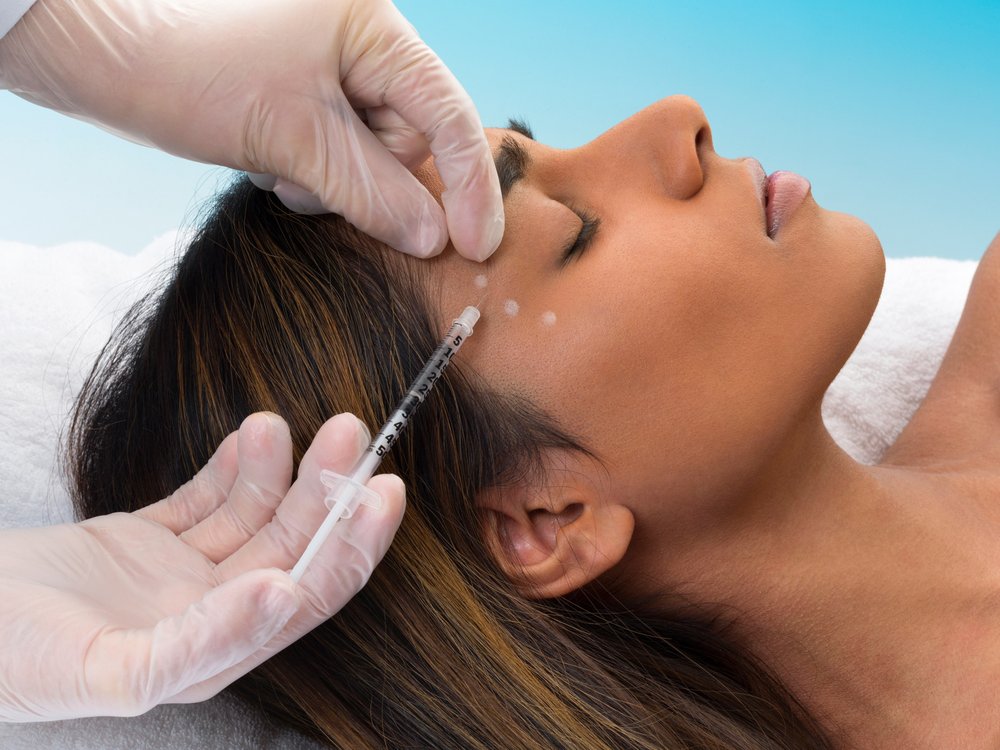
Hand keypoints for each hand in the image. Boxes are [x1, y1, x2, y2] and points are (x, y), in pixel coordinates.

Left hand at [0, 0, 502, 259]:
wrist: (104, 54)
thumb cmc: (192, 72)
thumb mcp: (293, 140)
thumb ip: (373, 192)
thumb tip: (434, 239)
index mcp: (373, 27)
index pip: (447, 114)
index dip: (468, 186)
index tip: (476, 247)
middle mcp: (363, 42)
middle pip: (410, 140)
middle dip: (371, 180)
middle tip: (311, 184)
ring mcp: (333, 69)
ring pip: (372, 157)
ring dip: (332, 182)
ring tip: (276, 165)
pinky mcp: (305, 95)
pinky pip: (338, 155)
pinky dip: (311, 175)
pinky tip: (269, 161)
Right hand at [0, 412, 403, 720]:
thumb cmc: (13, 658)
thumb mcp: (112, 670)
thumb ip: (204, 643)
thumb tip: (285, 596)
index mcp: (214, 655)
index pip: (308, 596)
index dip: (352, 546)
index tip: (384, 492)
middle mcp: (208, 613)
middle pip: (290, 547)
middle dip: (325, 492)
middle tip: (352, 433)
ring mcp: (177, 574)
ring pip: (253, 516)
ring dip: (277, 469)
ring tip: (278, 424)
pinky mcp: (146, 539)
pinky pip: (206, 497)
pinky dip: (232, 466)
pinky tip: (252, 435)